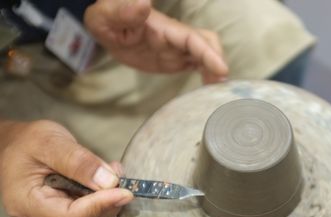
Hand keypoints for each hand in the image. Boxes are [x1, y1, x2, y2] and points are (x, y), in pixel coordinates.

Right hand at [0, 120, 132, 216]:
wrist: (14, 146)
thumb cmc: (26, 142)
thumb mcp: (49, 142)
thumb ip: (78, 161)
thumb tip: (109, 181)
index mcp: (27, 205)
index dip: (100, 206)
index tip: (125, 191)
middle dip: (108, 201)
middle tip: (120, 174)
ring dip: (109, 200)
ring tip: (113, 171)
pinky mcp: (63, 216)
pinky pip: (90, 214)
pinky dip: (104, 199)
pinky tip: (106, 179)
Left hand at [84, 0, 228, 83]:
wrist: (107, 28)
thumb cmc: (106, 19)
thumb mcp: (106, 16)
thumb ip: (123, 12)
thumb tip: (143, 3)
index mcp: (163, 28)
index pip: (192, 38)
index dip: (209, 53)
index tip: (222, 69)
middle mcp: (175, 37)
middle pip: (207, 43)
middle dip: (217, 61)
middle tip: (220, 85)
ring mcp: (177, 48)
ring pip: (205, 54)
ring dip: (215, 69)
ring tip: (216, 91)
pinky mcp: (176, 59)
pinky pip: (197, 64)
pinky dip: (207, 74)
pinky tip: (207, 88)